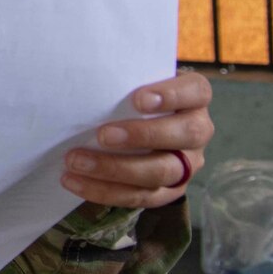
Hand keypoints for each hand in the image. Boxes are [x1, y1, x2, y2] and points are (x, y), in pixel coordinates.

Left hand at [62, 72, 214, 208]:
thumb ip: (118, 81)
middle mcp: (197, 132)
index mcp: (193, 99)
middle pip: (185, 135)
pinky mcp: (169, 191)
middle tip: (103, 135)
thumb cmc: (126, 98)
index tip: (138, 99)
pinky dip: (105, 191)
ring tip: (77, 161)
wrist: (129, 129)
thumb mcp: (128, 84)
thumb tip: (82, 76)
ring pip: (162, 171)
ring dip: (116, 168)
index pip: (195, 91)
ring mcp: (187, 165)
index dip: (171, 95)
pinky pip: (141, 197)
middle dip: (142, 136)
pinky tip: (74, 181)